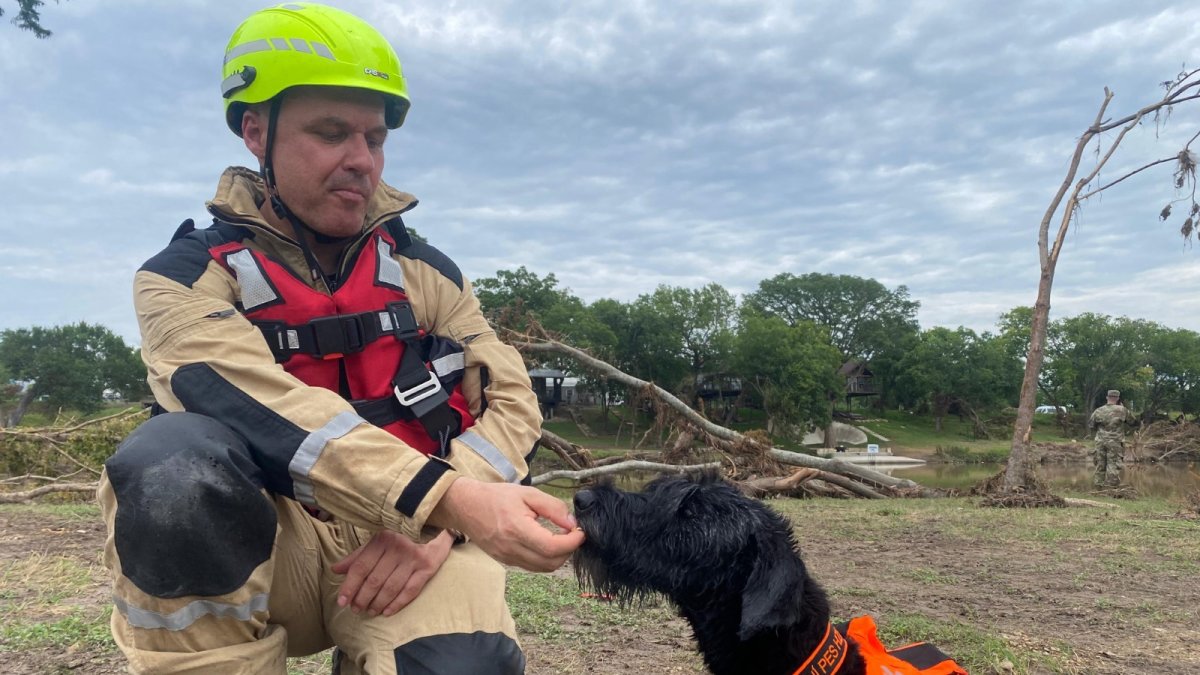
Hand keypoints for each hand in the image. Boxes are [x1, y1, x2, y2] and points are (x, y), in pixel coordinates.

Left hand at [331, 529, 452, 616]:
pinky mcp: (427, 567)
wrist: (436, 529)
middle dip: (363, 598)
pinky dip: (397, 604)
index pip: (361, 567)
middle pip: (374, 580)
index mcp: (382, 539)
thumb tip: (336, 570)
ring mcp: (413, 557)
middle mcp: (397, 547)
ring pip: (391, 587)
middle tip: (356, 610)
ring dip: (378, 603)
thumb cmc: (402, 538)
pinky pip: (410, 590)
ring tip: (370, 612)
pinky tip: (387, 612)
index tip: (342, 601)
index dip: (349, 586)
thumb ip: (358, 557)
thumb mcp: (378, 542)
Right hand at [430, 477, 584, 571]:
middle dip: (568, 550)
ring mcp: (507, 558)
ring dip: (558, 557)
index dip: (572, 542)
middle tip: (573, 534)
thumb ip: (552, 507)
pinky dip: (545, 559)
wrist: (466, 507)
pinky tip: (547, 543)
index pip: (552, 547)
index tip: (581, 531)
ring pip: (543, 568)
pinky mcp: (506, 562)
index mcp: (516, 529)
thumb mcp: (528, 494)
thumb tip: (572, 523)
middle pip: (551, 563)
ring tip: (561, 538)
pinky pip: (533, 567)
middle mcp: (511, 548)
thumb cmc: (496, 497)